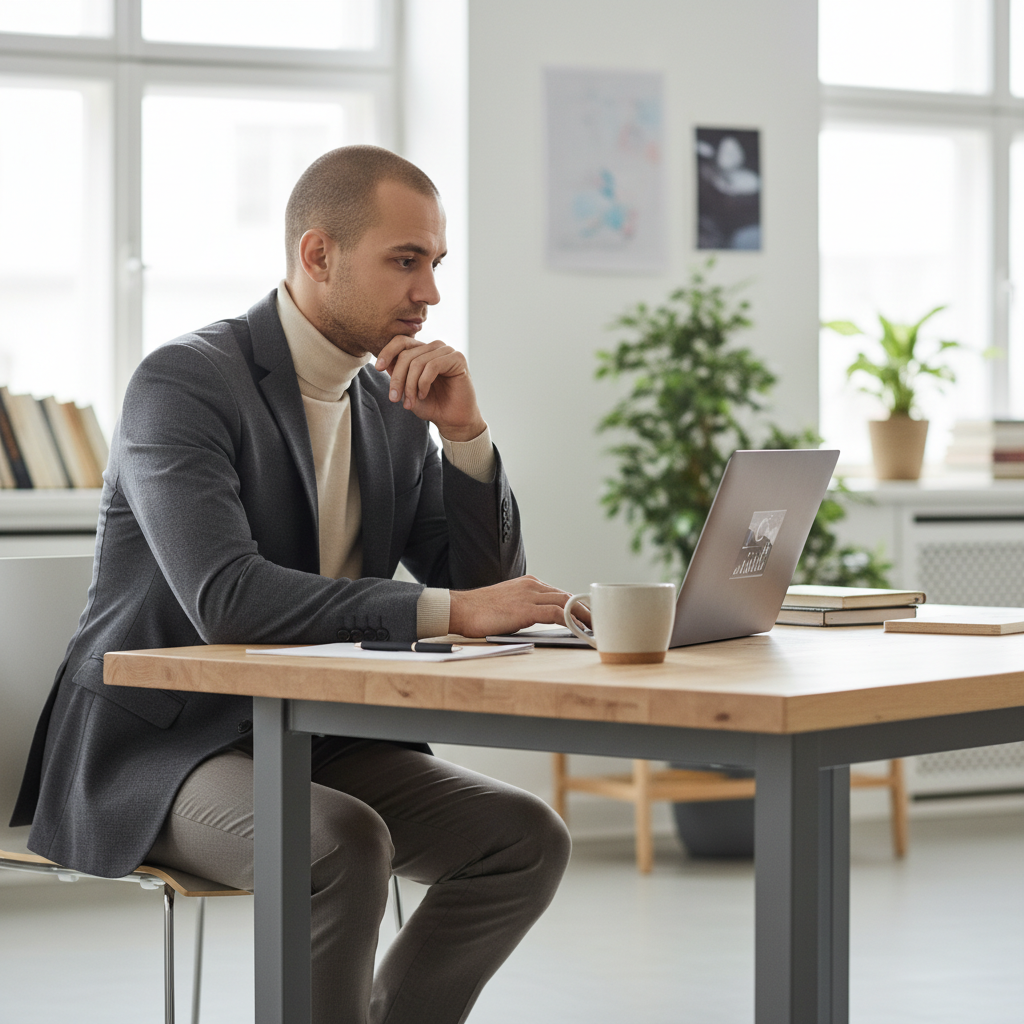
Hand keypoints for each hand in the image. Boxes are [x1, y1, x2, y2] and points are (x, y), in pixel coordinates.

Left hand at [375, 337, 485, 441]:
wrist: (453, 421)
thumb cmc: (432, 405)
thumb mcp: (407, 391)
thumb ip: (397, 375)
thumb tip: (383, 363)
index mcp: (422, 351)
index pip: (401, 341)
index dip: (387, 352)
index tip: (378, 368)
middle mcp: (435, 348)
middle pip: (406, 354)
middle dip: (397, 379)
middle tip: (394, 398)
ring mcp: (447, 351)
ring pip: (417, 362)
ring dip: (410, 385)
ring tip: (410, 402)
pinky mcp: (457, 359)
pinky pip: (432, 366)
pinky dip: (423, 383)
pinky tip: (423, 395)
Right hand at [448, 575, 590, 637]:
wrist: (460, 610)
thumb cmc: (480, 612)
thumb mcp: (509, 605)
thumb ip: (527, 608)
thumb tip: (543, 620)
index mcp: (528, 584)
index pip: (560, 593)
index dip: (578, 605)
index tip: (589, 617)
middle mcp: (532, 586)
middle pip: (568, 596)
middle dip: (586, 610)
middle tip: (600, 624)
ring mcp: (529, 596)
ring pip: (566, 603)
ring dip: (584, 616)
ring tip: (596, 628)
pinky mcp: (525, 609)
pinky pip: (556, 613)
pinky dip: (571, 620)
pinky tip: (579, 629)